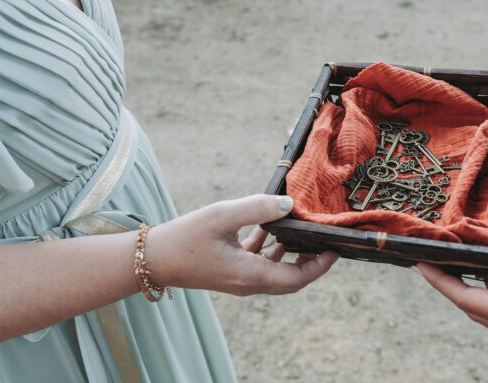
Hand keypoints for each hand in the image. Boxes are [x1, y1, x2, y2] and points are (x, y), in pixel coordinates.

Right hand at [146, 194, 337, 295]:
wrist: (153, 259)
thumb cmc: (185, 238)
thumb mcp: (223, 216)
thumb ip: (257, 208)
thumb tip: (289, 204)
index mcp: (251, 275)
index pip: (297, 279)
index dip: (319, 266)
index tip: (335, 249)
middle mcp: (248, 283)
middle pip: (290, 277)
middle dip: (309, 261)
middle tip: (323, 240)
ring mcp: (239, 279)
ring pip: (275, 270)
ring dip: (289, 252)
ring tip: (301, 230)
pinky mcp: (231, 272)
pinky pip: (258, 263)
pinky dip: (269, 247)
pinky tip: (269, 227)